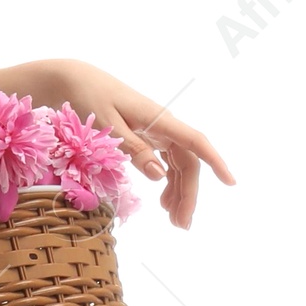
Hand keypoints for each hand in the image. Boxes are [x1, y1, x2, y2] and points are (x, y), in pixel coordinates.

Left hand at [44, 59, 235, 229]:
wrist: (75, 80)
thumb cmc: (88, 99)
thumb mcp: (106, 127)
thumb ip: (133, 150)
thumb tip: (159, 176)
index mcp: (158, 120)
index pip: (195, 142)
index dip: (215, 162)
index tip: (230, 182)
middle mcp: (163, 126)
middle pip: (187, 163)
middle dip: (188, 194)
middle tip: (182, 225)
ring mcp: (156, 131)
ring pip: (177, 166)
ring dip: (179, 193)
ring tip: (175, 221)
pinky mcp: (147, 136)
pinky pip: (165, 162)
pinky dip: (167, 183)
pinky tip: (164, 203)